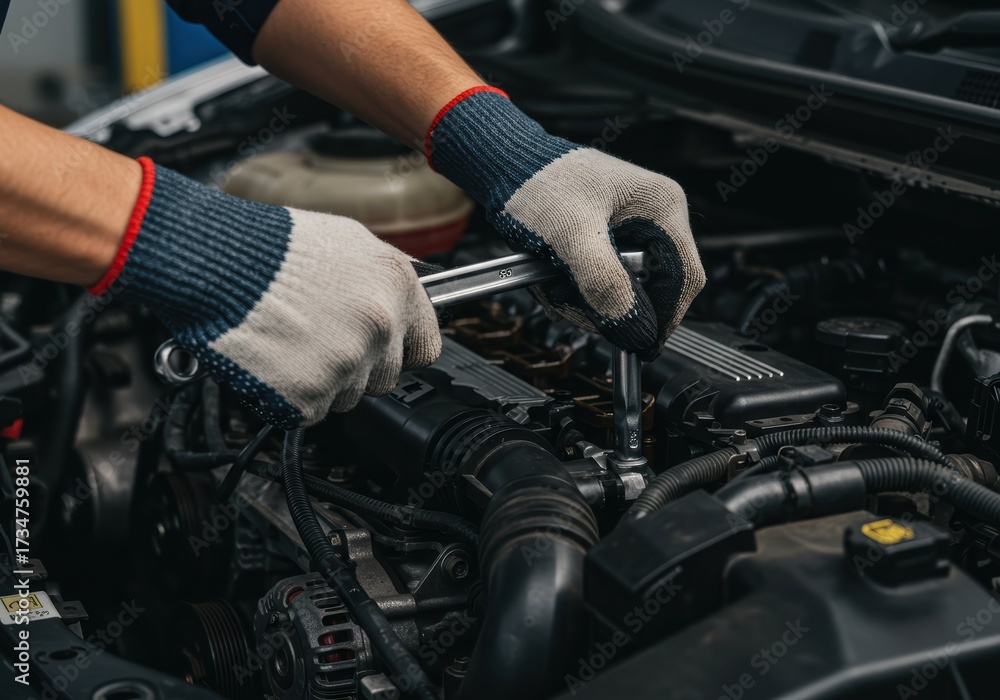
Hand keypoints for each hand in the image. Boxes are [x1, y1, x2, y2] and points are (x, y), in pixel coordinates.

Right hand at [91, 158, 441, 427]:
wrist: (215, 261)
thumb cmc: (272, 245)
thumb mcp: (349, 240)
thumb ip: (385, 277)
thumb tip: (403, 299)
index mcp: (397, 288)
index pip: (426, 348)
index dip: (399, 352)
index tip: (382, 351)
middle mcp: (380, 327)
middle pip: (384, 379)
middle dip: (356, 368)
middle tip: (318, 341)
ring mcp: (346, 364)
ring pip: (347, 398)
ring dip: (323, 382)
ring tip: (291, 343)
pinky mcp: (308, 396)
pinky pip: (309, 411)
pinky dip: (290, 396)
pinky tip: (275, 360)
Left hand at [426, 87, 704, 360]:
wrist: (503, 165)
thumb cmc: (538, 183)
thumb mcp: (572, 236)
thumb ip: (606, 284)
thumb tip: (636, 330)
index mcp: (661, 207)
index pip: (685, 278)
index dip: (664, 317)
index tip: (639, 344)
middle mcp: (652, 217)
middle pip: (651, 288)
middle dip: (610, 306)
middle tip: (574, 306)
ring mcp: (629, 229)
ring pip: (621, 290)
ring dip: (585, 300)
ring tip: (553, 285)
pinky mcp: (605, 240)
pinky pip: (600, 281)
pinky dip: (574, 289)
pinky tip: (550, 278)